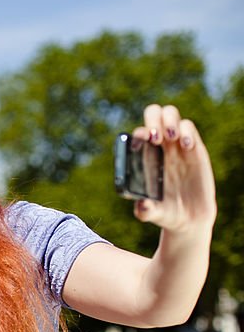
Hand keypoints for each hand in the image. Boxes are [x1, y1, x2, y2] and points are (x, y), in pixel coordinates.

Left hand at [131, 104, 216, 233]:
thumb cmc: (165, 213)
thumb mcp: (152, 214)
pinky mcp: (194, 148)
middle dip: (153, 120)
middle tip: (156, 139)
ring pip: (171, 114)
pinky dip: (187, 131)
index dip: (138, 134)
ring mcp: (176, 145)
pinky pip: (189, 127)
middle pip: (153, 115)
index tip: (141, 144)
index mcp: (143, 158)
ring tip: (172, 139)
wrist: (188, 218)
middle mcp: (158, 147)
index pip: (138, 134)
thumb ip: (145, 210)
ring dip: (170, 121)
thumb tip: (141, 205)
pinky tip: (186, 147)